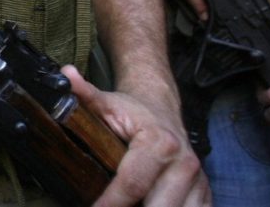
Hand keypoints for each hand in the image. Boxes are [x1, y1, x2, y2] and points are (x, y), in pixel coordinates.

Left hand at [64, 65, 209, 206]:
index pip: (133, 183)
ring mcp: (198, 181)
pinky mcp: (204, 194)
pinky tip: (147, 206)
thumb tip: (66, 76)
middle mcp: (184, 164)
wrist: (162, 108)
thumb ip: (85, 94)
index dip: (111, 203)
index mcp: (159, 143)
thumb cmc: (133, 112)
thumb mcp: (106, 102)